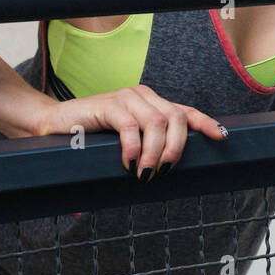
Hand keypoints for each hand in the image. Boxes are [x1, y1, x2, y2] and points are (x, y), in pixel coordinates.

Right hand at [36, 85, 227, 178]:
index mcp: (151, 104)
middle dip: (177, 147)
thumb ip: (144, 150)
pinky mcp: (108, 105)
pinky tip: (128, 163)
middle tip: (165, 171)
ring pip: (157, 122)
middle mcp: (143, 96)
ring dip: (156, 152)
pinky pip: (130, 125)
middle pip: (176, 117)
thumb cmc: (91, 138)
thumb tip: (162, 177)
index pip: (185, 111)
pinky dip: (133, 147)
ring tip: (146, 173)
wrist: (54, 125)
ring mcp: (126, 98)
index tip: (221, 137)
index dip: (205, 123)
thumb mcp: (124, 144)